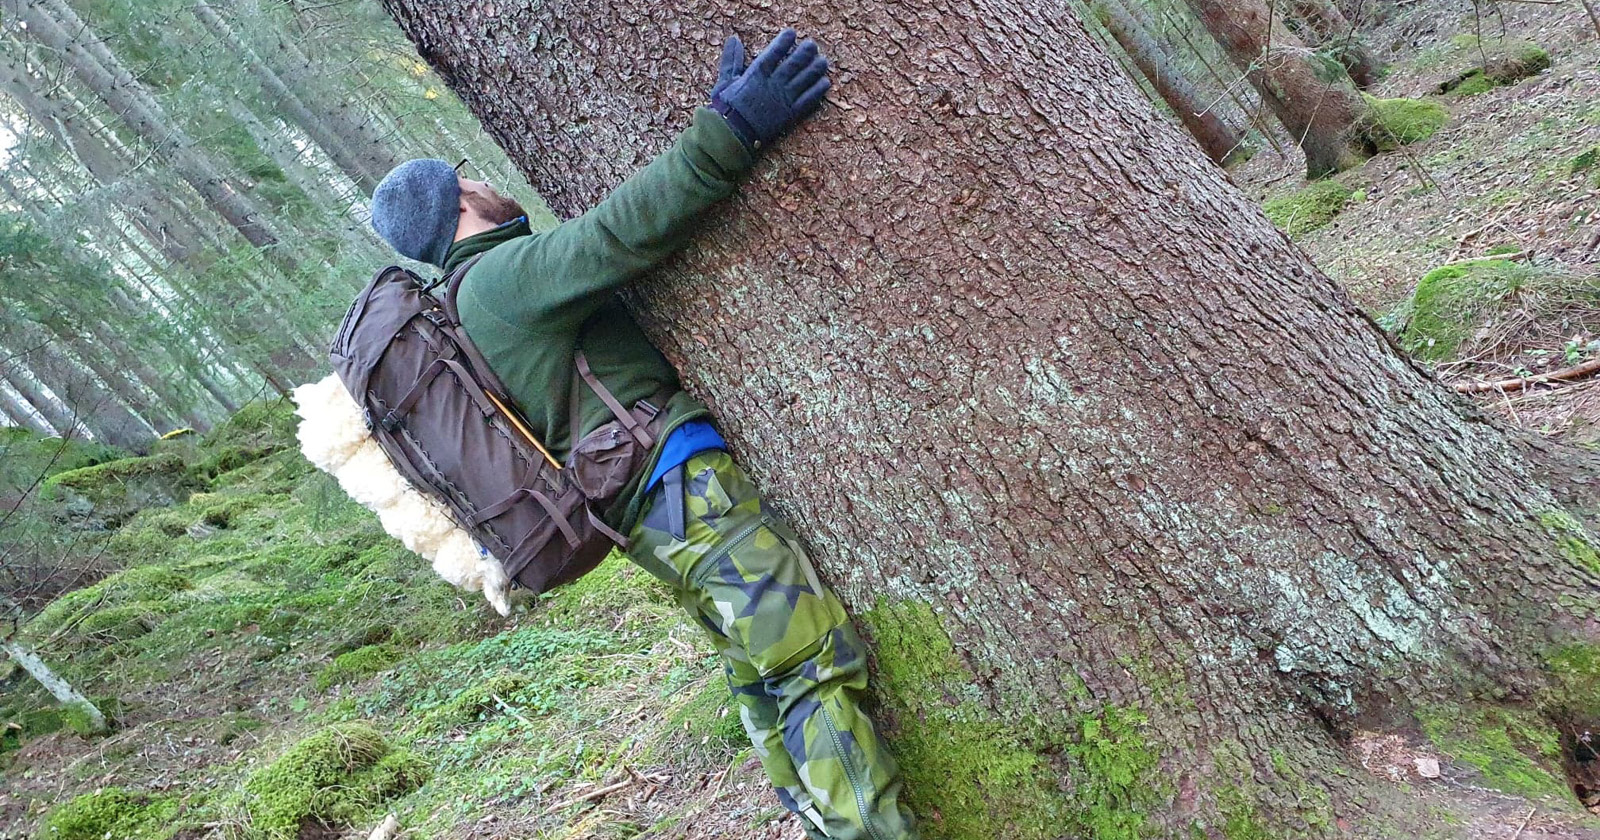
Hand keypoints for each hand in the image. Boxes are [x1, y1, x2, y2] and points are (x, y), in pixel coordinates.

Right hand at [709, 29, 830, 151]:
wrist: (732, 135)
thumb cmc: (725, 109)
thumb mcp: (724, 81)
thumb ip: (731, 60)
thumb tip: (734, 40)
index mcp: (757, 73)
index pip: (774, 52)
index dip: (784, 41)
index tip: (792, 33)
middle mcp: (773, 83)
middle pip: (794, 63)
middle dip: (805, 52)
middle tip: (813, 45)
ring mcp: (783, 98)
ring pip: (804, 79)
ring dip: (815, 68)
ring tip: (823, 61)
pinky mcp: (790, 114)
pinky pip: (808, 99)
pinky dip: (818, 90)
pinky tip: (825, 83)